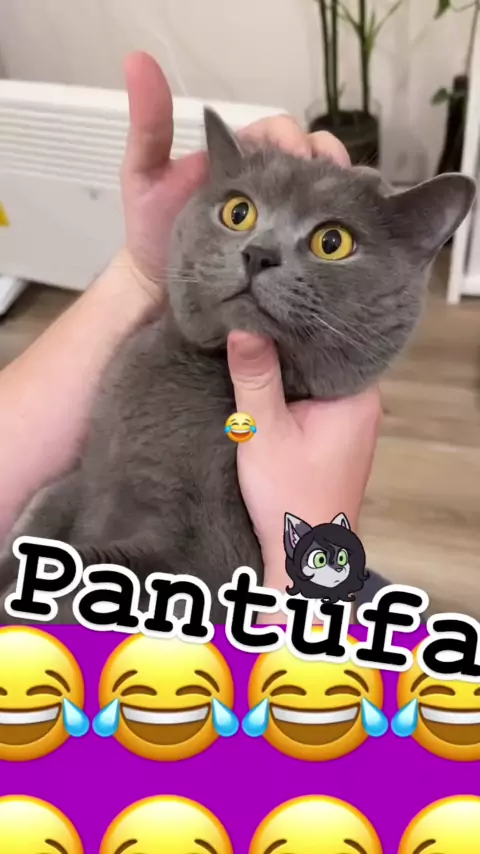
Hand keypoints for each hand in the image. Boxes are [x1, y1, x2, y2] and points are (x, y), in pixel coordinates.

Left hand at [121, 52, 349, 301]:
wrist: (159, 290)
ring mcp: (280, 217)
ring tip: (337, 204)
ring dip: (335, 190)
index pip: (278, 132)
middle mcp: (266, 183)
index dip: (292, 137)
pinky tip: (337, 231)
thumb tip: (137, 60)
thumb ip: (149, 126)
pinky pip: (318, 229)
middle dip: (324, 161)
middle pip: (310, 157)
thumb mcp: (145, 175)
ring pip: (320, 190)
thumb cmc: (152, 231)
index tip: (296, 154)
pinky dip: (332, 223)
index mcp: (240, 157)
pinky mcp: (288, 250)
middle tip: (324, 180)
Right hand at [227, 333, 381, 592]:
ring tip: (252, 330)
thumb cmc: (292, 498)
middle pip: (324, 353)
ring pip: (316, 374)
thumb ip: (255, 377)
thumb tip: (242, 322)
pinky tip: (263, 374)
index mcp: (360, 394)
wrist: (305, 557)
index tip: (268, 293)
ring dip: (287, 362)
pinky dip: (289, 384)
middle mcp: (363, 401)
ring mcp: (350, 419)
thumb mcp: (264, 432)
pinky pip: (312, 394)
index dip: (300, 314)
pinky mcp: (333, 434)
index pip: (335, 335)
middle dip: (289, 336)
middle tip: (252, 307)